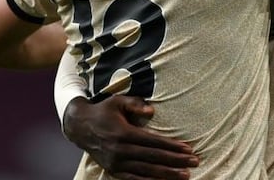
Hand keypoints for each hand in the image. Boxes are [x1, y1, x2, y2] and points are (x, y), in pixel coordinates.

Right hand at [63, 96, 198, 179]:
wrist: (79, 127)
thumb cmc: (103, 111)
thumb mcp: (118, 101)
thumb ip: (135, 103)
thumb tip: (152, 110)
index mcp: (124, 133)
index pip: (154, 142)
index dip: (172, 146)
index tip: (188, 149)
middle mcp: (120, 151)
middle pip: (154, 159)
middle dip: (176, 162)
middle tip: (195, 163)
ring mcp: (116, 163)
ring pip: (146, 172)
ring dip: (167, 175)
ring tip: (185, 176)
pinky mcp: (113, 171)